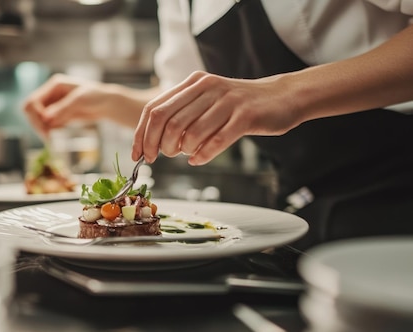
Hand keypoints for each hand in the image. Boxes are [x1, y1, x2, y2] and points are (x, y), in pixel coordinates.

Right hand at [23, 74, 113, 137]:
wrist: (107, 104)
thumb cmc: (97, 97)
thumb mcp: (80, 101)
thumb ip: (63, 109)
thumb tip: (46, 118)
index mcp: (54, 85)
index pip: (33, 101)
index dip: (35, 116)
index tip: (45, 129)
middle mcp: (51, 94)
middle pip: (31, 110)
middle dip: (37, 124)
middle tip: (47, 137)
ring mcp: (54, 104)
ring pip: (38, 119)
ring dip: (43, 129)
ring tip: (52, 138)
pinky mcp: (58, 114)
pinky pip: (47, 124)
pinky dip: (50, 130)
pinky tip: (61, 130)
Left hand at [131, 71, 300, 164]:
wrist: (282, 97)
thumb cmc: (239, 106)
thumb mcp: (207, 101)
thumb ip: (183, 114)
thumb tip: (154, 141)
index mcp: (193, 83)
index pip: (155, 109)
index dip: (141, 134)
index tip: (138, 154)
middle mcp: (207, 88)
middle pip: (167, 121)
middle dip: (157, 145)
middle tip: (159, 158)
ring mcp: (227, 101)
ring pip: (190, 133)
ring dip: (182, 151)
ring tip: (186, 155)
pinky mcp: (245, 116)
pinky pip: (215, 141)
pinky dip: (202, 155)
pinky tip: (198, 160)